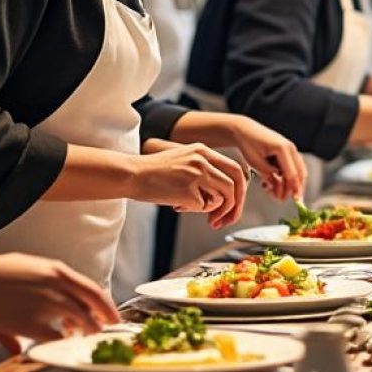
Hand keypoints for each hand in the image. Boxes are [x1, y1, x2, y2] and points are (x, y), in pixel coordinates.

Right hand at [0, 253, 117, 353]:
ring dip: (86, 332)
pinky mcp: (32, 323)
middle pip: (90, 307)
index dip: (106, 305)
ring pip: (79, 322)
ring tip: (86, 338)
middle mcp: (56, 287)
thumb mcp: (28, 268)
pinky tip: (61, 343)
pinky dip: (62, 342)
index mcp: (57, 271)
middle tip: (104, 331)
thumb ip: (47, 283)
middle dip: (101, 321)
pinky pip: (56, 337)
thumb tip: (58, 298)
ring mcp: (46, 305)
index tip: (112, 315)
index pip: (92, 290)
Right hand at [132, 141, 246, 228]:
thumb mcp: (185, 160)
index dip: (239, 189)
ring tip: (192, 207)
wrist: (132, 174)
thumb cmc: (155, 172)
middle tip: (226, 220)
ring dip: (213, 209)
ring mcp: (197, 174)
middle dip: (235, 205)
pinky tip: (177, 204)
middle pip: (235, 184)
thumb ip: (206, 170)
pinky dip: (194, 210)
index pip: (236, 169)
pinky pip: (203, 207)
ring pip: (222, 197)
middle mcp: (203, 160)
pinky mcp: (188, 190)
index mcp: (204, 151)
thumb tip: (226, 194)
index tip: (233, 204)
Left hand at [222, 117, 306, 202]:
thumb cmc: (248, 144)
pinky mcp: (287, 152)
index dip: (293, 188)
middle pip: (300, 173)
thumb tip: (279, 187)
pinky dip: (284, 177)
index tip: (294, 200)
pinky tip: (270, 183)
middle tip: (282, 199)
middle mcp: (290, 148)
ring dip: (287, 184)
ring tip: (271, 190)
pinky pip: (291, 168)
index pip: (292, 174)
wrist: (245, 130)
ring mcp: (290, 149)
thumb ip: (269, 175)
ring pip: (297, 171)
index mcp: (282, 148)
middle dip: (293, 188)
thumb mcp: (255, 162)